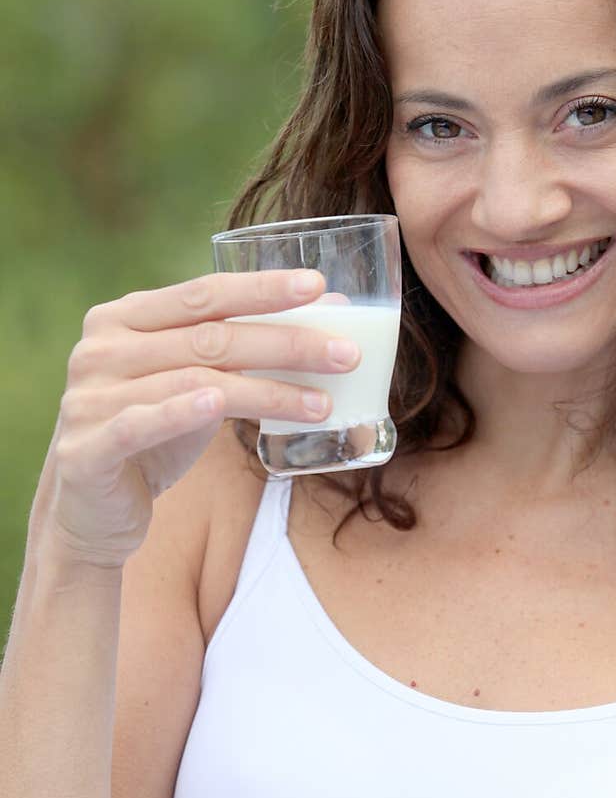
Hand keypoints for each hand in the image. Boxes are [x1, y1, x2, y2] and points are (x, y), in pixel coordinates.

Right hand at [43, 269, 360, 568]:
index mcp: (125, 317)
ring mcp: (90, 397)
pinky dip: (182, 411)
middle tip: (347, 354)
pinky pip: (141, 422)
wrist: (90, 510)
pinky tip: (220, 403)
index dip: (262, 289)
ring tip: (322, 403)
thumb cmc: (154, 436)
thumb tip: (331, 313)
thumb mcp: (197, 384)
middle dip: (286, 343)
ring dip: (267, 391)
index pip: (204, 293)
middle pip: (209, 336)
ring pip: (193, 381)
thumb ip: (242, 348)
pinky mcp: (87, 449)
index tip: (320, 286)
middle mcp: (102, 348)